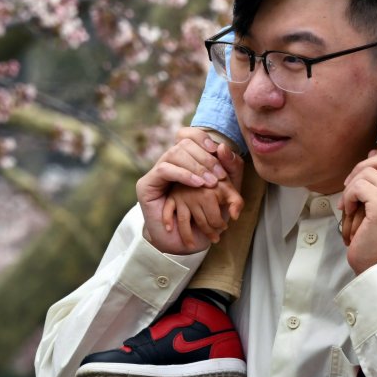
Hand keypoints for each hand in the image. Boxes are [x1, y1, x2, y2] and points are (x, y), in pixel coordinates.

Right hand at [136, 131, 244, 254]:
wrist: (186, 241)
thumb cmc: (207, 213)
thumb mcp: (226, 189)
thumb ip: (230, 169)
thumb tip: (223, 146)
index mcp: (185, 158)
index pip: (188, 134)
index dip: (201, 137)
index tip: (215, 150)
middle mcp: (169, 161)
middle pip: (184, 142)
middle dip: (205, 158)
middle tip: (219, 176)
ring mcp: (156, 171)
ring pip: (174, 153)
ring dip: (196, 166)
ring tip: (210, 182)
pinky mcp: (146, 184)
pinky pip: (164, 169)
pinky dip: (183, 174)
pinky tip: (197, 184)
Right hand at [160, 183, 239, 250]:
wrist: (200, 168)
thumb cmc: (218, 183)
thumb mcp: (230, 190)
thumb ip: (236, 202)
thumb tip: (234, 217)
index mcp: (210, 190)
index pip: (214, 218)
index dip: (220, 226)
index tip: (224, 228)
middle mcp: (194, 193)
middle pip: (201, 222)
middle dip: (208, 233)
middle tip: (215, 239)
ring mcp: (181, 195)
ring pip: (184, 222)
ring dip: (188, 237)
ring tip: (193, 246)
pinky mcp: (171, 196)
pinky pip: (167, 211)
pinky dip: (167, 220)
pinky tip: (170, 229)